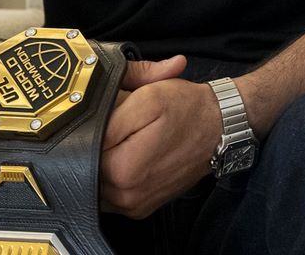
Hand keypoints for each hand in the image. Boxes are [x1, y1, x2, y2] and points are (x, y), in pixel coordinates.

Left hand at [99, 55, 221, 218]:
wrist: (221, 127)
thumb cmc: (188, 109)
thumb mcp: (148, 97)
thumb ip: (111, 114)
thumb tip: (83, 129)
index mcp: (122, 170)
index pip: (83, 151)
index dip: (93, 130)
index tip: (112, 117)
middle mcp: (126, 196)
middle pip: (89, 169)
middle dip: (100, 147)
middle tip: (123, 127)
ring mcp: (134, 205)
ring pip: (100, 183)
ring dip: (108, 162)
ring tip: (131, 142)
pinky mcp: (142, 207)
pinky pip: (115, 193)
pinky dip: (119, 176)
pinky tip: (135, 156)